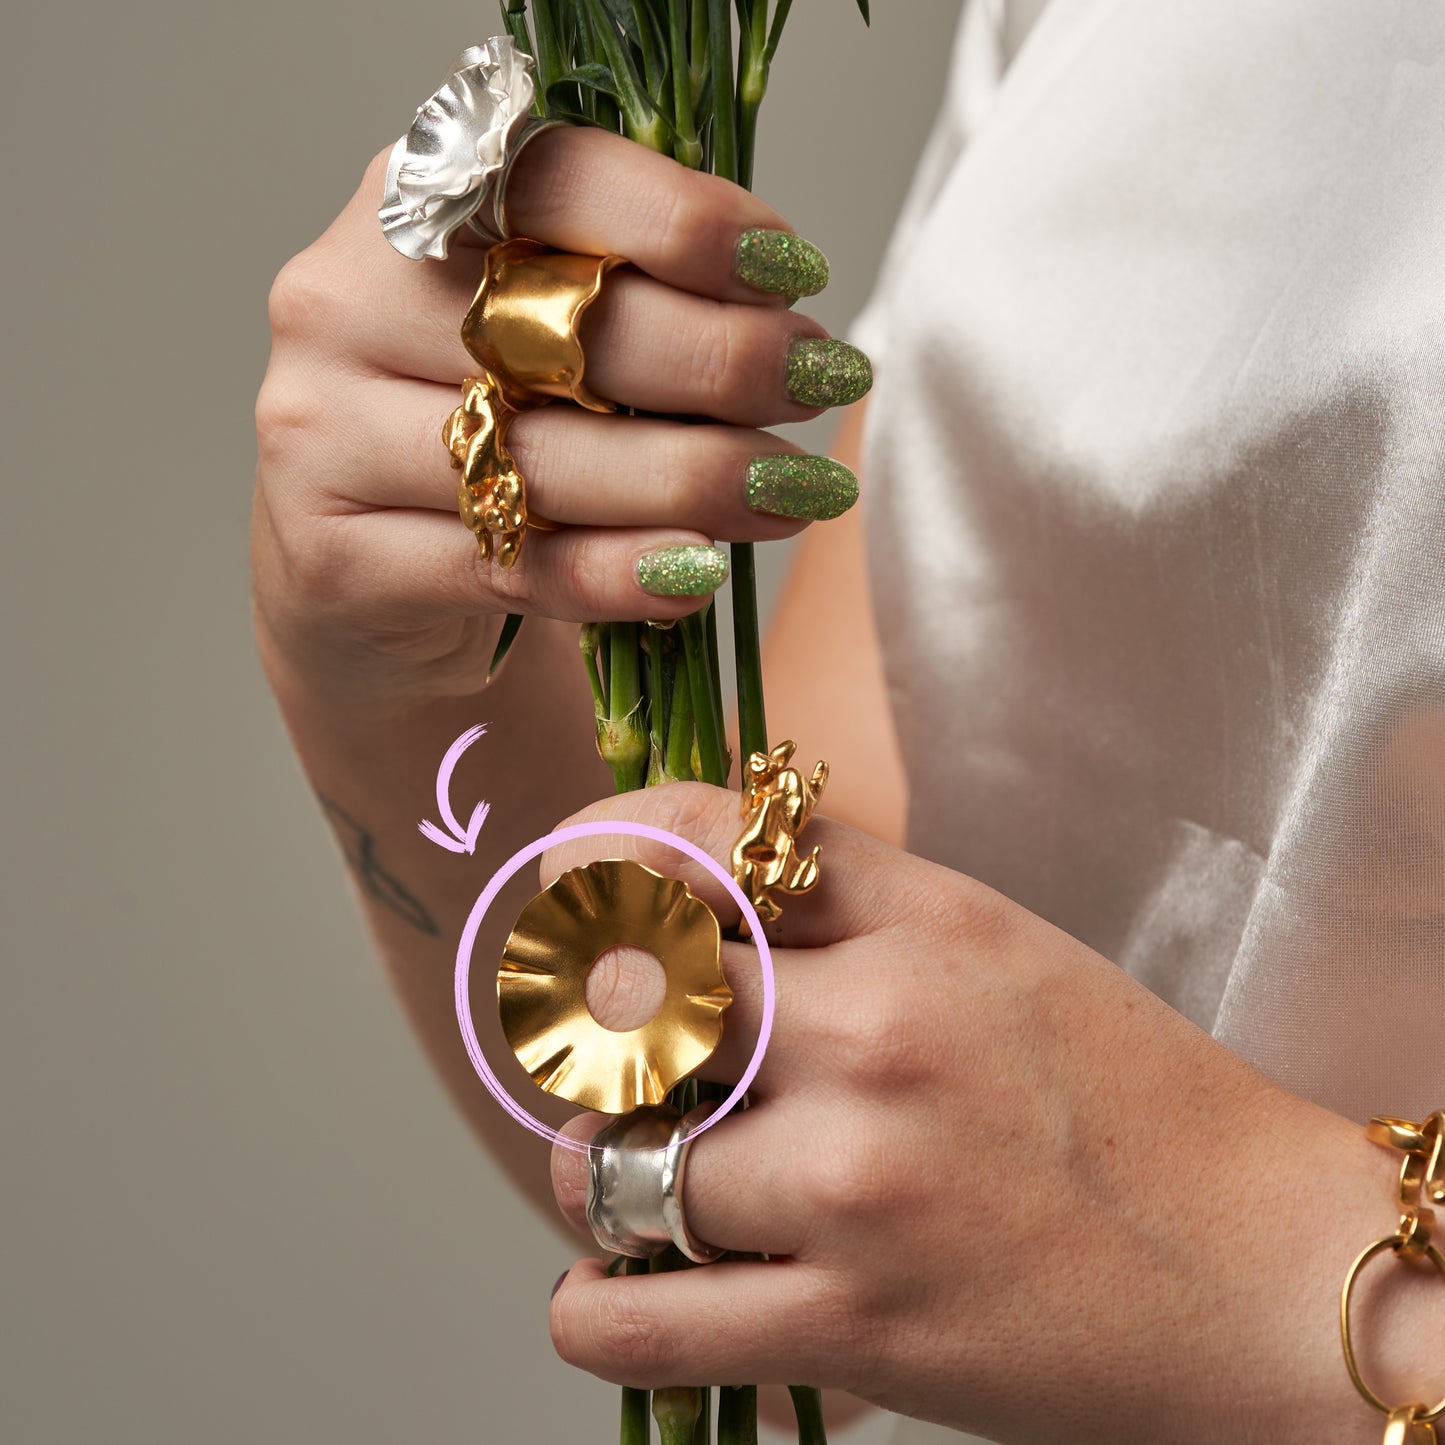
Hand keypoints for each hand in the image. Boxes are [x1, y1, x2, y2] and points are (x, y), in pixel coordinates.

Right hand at [252, 126, 867, 704]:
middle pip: (559, 326)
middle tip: (822, 385)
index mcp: (404, 202)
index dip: (688, 225)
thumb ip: (627, 288)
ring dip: (696, 480)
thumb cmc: (483, 420)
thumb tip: (783, 312)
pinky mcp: (339, 558)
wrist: (367, 568)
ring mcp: (323, 433)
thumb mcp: (537, 324)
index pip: (553, 182)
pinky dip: (622, 574)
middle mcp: (342, 302)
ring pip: (545, 460)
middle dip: (721, 362)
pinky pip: (514, 567)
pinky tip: (701, 573)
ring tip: (797, 491)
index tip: (796, 278)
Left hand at [542, 784, 1430, 1443]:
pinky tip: (608, 1290)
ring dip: (598, 1173)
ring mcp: (856, 1191)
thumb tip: (680, 872)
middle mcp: (872, 1042)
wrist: (1252, 1262)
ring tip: (641, 1177)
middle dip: (594, 1030)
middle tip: (606, 1054)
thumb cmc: (1118, 1085)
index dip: (597, 853)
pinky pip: (640, 1320)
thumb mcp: (989, 936)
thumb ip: (836, 893)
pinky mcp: (855, 1330)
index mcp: (909, 930)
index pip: (688, 846)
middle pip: (632, 1003)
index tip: (572, 881)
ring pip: (614, 1166)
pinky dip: (593, 1309)